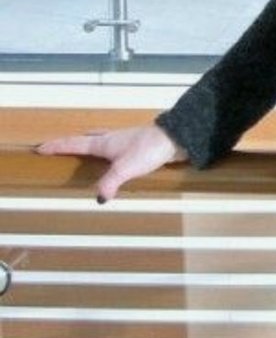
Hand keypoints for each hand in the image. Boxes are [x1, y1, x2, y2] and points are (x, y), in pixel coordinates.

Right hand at [35, 124, 186, 203]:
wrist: (174, 139)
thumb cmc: (148, 149)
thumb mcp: (126, 168)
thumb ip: (110, 182)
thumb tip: (99, 198)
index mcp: (102, 143)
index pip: (73, 144)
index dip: (56, 147)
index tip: (40, 148)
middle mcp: (110, 140)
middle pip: (84, 140)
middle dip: (69, 144)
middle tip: (57, 147)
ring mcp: (122, 142)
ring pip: (99, 141)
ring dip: (87, 144)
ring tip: (81, 150)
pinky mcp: (135, 147)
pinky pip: (113, 148)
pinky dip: (105, 151)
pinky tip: (112, 158)